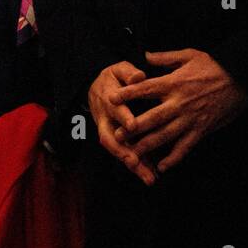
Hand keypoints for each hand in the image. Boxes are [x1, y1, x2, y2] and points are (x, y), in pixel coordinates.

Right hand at [88, 62, 157, 184]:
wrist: (95, 86)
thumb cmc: (113, 77)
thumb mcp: (118, 69)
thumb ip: (129, 72)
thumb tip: (139, 76)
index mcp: (108, 100)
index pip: (115, 110)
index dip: (123, 117)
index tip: (133, 126)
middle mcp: (105, 120)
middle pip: (110, 139)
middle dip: (123, 152)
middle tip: (135, 162)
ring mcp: (109, 132)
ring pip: (117, 151)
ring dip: (132, 165)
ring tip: (149, 178)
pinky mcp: (116, 140)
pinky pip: (125, 154)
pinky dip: (137, 166)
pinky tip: (151, 176)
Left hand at [111, 49, 247, 173]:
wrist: (241, 78)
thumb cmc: (214, 65)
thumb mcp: (189, 55)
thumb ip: (165, 58)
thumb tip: (145, 55)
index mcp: (174, 83)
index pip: (146, 88)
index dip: (128, 93)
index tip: (112, 98)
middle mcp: (179, 102)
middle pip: (152, 117)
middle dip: (133, 127)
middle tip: (117, 135)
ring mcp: (190, 118)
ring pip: (165, 135)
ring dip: (148, 146)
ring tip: (133, 154)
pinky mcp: (201, 129)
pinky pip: (185, 147)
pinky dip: (174, 158)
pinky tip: (162, 166)